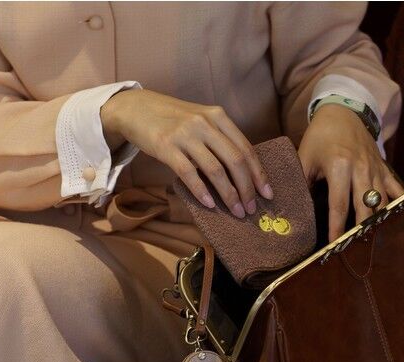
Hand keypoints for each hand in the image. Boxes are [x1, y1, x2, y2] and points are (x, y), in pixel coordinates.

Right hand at [101, 89, 272, 217]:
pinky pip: (189, 173)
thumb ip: (220, 138)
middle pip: (235, 160)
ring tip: (235, 211)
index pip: (246, 148)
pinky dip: (202, 191)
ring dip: (229, 194)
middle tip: (251, 208)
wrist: (136, 107)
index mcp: (218, 116)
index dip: (258, 173)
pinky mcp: (166, 147)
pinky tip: (210, 204)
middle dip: (247, 188)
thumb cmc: (173, 119)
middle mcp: (205, 123)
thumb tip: (242, 171)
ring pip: (215, 170)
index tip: (267, 193)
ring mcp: (185, 134)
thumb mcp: (201, 119)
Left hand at [298, 104, 403, 241]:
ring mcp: (376, 169)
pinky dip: (398, 205)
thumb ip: (302, 182)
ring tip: (374, 241)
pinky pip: (395, 188)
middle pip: (365, 207)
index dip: (337, 228)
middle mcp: (361, 169)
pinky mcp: (384, 167)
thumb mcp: (305, 157)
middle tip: (355, 248)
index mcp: (339, 167)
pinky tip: (398, 221)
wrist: (342, 111)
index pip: (339, 205)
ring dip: (379, 222)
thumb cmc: (320, 136)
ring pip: (382, 201)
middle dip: (361, 230)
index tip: (334, 245)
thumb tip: (295, 208)